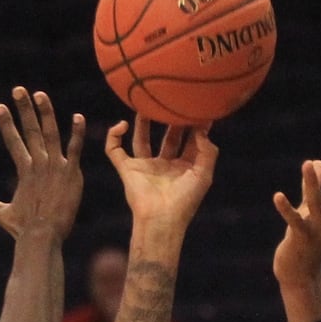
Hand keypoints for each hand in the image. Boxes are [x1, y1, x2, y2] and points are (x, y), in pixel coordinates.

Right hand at [0, 87, 85, 240]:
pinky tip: (79, 116)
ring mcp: (55, 167)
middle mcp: (38, 164)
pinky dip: (77, 132)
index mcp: (24, 170)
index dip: (6, 123)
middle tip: (18, 89)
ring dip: (45, 113)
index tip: (0, 106)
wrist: (43, 236)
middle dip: (23, 109)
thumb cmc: (23, 228)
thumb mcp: (3, 214)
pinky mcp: (71, 173)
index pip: (13, 141)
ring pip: (50, 133)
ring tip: (40, 94)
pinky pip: (75, 148)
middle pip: (29, 130)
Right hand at [104, 115, 217, 229]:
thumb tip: (200, 129)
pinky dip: (113, 136)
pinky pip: (114, 149)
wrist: (161, 219)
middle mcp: (165, 164)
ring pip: (141, 139)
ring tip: (145, 105)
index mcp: (184, 167)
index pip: (190, 140)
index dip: (195, 125)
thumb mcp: (204, 174)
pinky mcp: (127, 169)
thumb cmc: (185, 201)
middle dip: (172, 120)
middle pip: (168, 137)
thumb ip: (207, 150)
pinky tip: (121, 124)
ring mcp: (145, 167)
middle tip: (174, 102)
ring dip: (142, 122)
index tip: (197, 108)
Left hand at [272, 134, 320, 285]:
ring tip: (306, 163)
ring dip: (311, 182)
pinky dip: (286, 209)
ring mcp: (318, 229)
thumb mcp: (311, 210)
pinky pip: (294, 221)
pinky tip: (277, 196)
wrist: (301, 275)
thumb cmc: (306, 240)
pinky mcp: (302, 239)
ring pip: (316, 202)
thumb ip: (314, 187)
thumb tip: (318, 162)